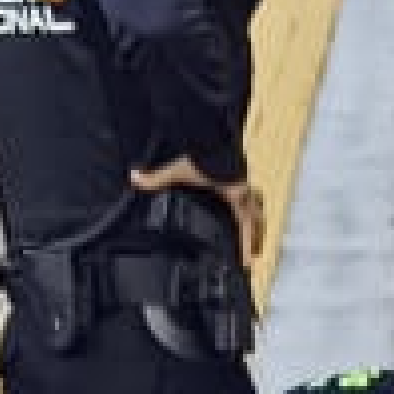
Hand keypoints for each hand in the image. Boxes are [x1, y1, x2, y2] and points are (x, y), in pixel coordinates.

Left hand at [127, 159, 267, 261]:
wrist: (215, 131)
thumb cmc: (202, 151)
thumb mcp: (177, 170)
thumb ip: (155, 178)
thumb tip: (136, 179)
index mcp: (233, 195)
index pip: (245, 226)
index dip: (246, 246)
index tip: (247, 262)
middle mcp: (243, 190)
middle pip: (257, 220)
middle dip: (257, 238)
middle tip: (254, 255)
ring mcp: (245, 182)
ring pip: (258, 207)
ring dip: (258, 222)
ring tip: (256, 235)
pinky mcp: (243, 174)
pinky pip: (253, 194)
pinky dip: (252, 204)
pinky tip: (247, 207)